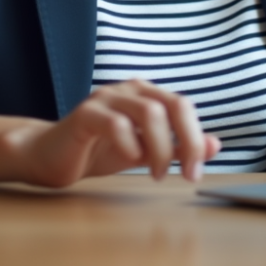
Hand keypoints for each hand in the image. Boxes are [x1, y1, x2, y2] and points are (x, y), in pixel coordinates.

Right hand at [4, 78, 220, 187]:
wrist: (51, 157)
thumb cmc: (99, 150)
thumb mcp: (146, 151)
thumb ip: (177, 146)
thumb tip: (214, 145)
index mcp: (146, 94)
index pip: (183, 106)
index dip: (196, 138)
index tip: (196, 171)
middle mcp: (128, 90)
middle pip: (172, 105)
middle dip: (185, 142)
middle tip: (186, 174)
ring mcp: (106, 98)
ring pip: (148, 112)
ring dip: (160, 149)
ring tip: (156, 174)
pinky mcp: (84, 114)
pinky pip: (115, 123)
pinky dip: (129, 145)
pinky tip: (129, 161)